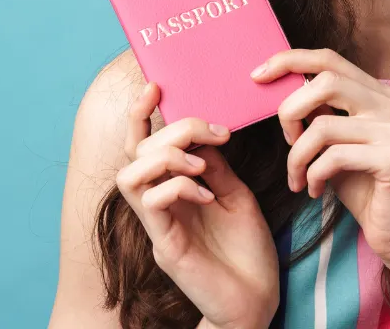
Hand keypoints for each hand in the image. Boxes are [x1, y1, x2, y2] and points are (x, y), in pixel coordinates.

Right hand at [116, 82, 278, 328]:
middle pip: (137, 152)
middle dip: (172, 130)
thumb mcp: (236, 195)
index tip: (157, 87)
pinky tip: (206, 194)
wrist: (258, 301)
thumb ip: (216, 166)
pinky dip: (177, 187)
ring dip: (166, 158)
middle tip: (213, 132)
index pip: (142, 145)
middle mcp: (158, 205)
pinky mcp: (166, 247)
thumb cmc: (248, 252)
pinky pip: (153, 204)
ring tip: (202, 164)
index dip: (141, 114)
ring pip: (130, 176)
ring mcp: (159, 227)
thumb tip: (204, 134)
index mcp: (173, 190)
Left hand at [253, 49, 389, 271]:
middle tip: (285, 140)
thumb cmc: (364, 189)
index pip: (331, 59)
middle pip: (326, 81)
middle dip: (290, 110)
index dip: (290, 61)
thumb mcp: (336, 144)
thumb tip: (282, 87)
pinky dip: (313, 175)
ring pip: (323, 125)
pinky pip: (334, 157)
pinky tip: (314, 190)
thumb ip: (321, 114)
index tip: (258, 75)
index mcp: (381, 95)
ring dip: (297, 155)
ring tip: (296, 177)